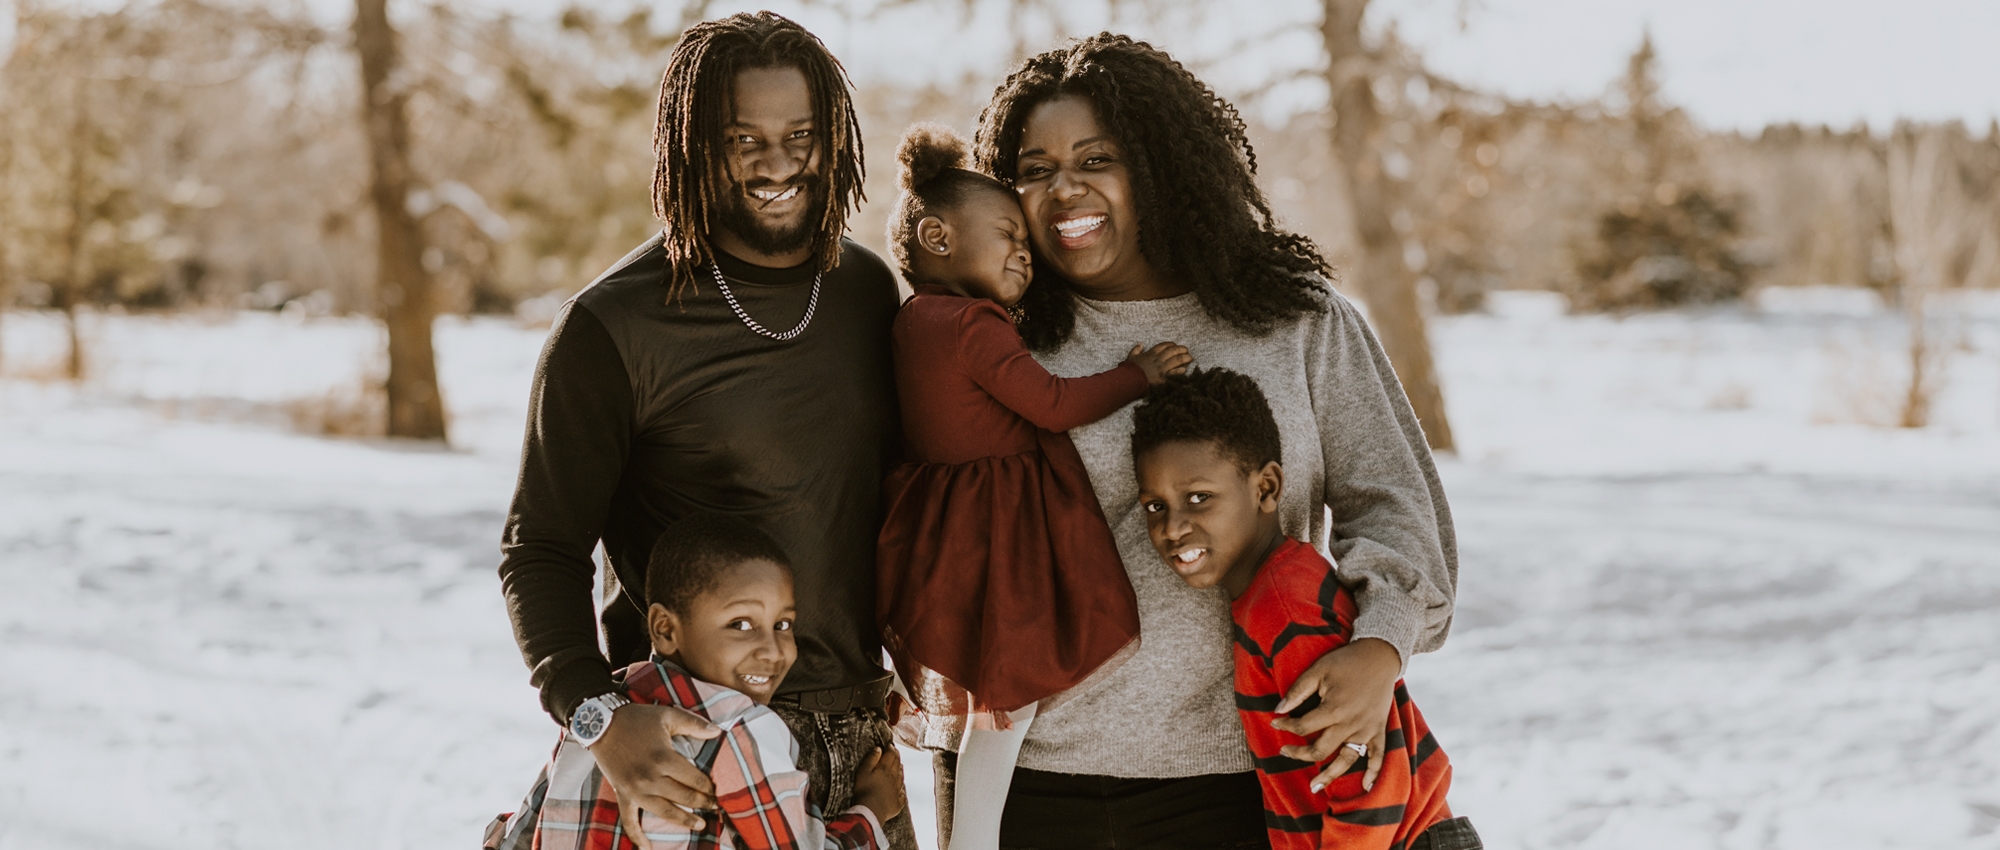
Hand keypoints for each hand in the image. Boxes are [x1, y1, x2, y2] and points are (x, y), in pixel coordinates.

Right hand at [588, 703, 721, 847]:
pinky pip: (629, 820)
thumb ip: (695, 724)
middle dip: (702, 803)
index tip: (719, 789)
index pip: (695, 779)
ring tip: (700, 824)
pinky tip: (647, 848)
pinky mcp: (622, 795)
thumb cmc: (637, 718)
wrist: (601, 723)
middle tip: (716, 806)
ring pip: (665, 812)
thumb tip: (718, 732)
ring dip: (684, 820)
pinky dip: (637, 836)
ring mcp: (635, 789)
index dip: (709, 786)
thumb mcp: (668, 715)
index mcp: (664, 758)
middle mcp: (650, 778)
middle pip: (683, 797)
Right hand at [852, 746, 905, 821]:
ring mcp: (897, 790)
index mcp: (885, 769)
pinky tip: (901, 789)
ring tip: (899, 765)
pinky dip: (901, 789)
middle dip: (896, 756)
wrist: (871, 810)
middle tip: (895, 752)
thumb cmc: (864, 790)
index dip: (890, 748)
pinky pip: (902, 794)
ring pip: (901, 777)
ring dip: (900, 770)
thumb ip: (871, 759)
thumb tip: (878, 748)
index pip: (890, 755)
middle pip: (897, 764)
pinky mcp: (897, 803)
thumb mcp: (863, 771)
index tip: (889, 745)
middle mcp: (894, 778)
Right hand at [1125, 341, 1193, 384]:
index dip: (1171, 344)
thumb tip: (1140, 344)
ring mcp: (1162, 368)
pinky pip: (1175, 373)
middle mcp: (1158, 359)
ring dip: (1185, 358)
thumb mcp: (1131, 357)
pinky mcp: (1163, 378)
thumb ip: (1136, 350)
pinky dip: (1180, 370)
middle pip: (1173, 351)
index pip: (1164, 346)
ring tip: (1190, 358)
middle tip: (1186, 350)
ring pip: (1177, 360)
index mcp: (1151, 354)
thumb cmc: (1130, 370)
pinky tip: (1184, 369)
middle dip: (1181, 349)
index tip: (1175, 345)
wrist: (1129, 380)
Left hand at [1268, 638, 1400, 793]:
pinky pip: (1378, 756)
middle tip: (1284, 753)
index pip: (1302, 727)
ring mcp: (1366, 730)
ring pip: (1346, 760)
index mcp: (1333, 709)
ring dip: (1330, 775)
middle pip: (1321, 750)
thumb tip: (1277, 709)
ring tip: (1315, 787)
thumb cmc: (1346, 661)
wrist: (1379, 656)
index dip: (1285, 726)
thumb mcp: (1318, 670)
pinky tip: (1366, 786)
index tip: (1276, 722)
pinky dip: (1374, 773)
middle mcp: (1350, 724)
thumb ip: (1297, 692)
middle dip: (1299, 754)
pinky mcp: (1379, 730)